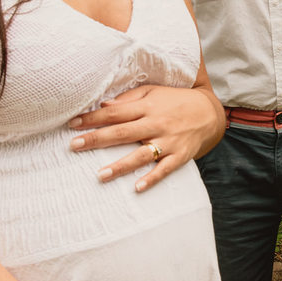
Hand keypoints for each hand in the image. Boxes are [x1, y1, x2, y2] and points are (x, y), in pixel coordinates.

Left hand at [68, 84, 222, 191]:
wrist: (208, 112)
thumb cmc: (174, 101)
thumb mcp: (152, 92)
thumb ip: (128, 99)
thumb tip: (103, 105)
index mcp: (147, 107)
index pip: (115, 112)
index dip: (93, 118)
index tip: (72, 123)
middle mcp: (156, 124)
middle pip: (122, 133)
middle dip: (97, 139)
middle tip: (74, 146)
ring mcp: (168, 141)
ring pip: (141, 155)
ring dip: (120, 165)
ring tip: (100, 175)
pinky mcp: (179, 156)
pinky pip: (164, 169)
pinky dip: (151, 178)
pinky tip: (137, 188)